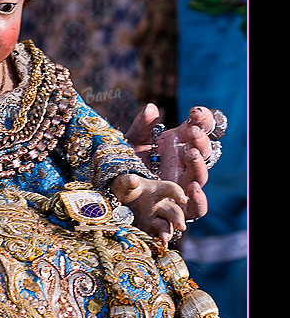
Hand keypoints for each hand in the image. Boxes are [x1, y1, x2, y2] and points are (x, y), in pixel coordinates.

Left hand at [110, 173, 187, 243]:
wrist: (114, 201)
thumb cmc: (125, 188)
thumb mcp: (124, 182)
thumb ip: (128, 181)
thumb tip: (133, 180)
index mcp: (156, 191)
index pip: (170, 189)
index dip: (178, 193)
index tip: (182, 200)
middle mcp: (159, 206)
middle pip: (173, 212)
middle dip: (178, 219)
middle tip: (181, 226)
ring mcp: (153, 220)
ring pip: (166, 227)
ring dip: (167, 233)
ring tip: (164, 238)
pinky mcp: (147, 230)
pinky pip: (154, 237)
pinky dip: (156, 242)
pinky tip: (157, 247)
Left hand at [126, 103, 217, 219]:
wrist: (115, 190)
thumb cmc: (127, 162)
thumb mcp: (132, 142)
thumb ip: (142, 126)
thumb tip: (150, 109)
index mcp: (179, 144)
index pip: (198, 129)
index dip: (202, 120)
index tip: (196, 112)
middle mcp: (185, 163)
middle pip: (203, 151)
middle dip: (200, 140)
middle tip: (193, 132)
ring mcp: (185, 184)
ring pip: (201, 176)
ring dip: (199, 164)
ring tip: (191, 154)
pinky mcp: (181, 207)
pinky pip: (197, 208)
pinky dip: (200, 199)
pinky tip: (193, 188)